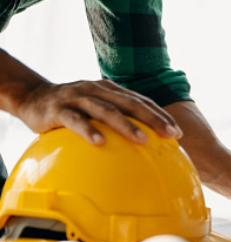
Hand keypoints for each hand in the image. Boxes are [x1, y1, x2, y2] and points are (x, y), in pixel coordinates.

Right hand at [15, 80, 181, 144]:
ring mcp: (79, 97)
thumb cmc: (74, 107)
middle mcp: (98, 90)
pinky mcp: (59, 109)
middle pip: (131, 104)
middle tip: (170, 135)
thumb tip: (145, 141)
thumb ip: (118, 117)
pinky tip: (100, 143)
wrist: (34, 97)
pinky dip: (89, 131)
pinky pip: (76, 121)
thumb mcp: (97, 107)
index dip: (161, 115)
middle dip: (153, 119)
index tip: (177, 132)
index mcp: (111, 90)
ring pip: (107, 110)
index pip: (142, 102)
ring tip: (143, 140)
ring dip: (126, 125)